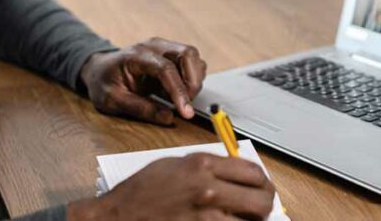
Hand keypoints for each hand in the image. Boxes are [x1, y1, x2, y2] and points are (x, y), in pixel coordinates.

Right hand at [79, 153, 275, 220]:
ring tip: (241, 220)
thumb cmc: (140, 193)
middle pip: (262, 201)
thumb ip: (206, 166)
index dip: (262, 181)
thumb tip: (234, 171)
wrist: (116, 217)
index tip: (260, 186)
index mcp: (202, 166)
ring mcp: (206, 219)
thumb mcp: (173, 165)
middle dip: (264, 205)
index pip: (254, 173)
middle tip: (259, 208)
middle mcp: (208, 191)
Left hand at [80, 38, 207, 124]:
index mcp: (137, 55)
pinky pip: (192, 63)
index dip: (179, 91)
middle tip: (185, 105)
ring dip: (193, 81)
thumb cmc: (104, 83)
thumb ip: (140, 108)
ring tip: (177, 99)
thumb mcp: (112, 100)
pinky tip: (176, 92)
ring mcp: (164, 48)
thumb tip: (168, 118)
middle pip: (187, 54)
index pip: (165, 68)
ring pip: (193, 57)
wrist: (100, 69)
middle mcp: (154, 46)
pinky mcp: (171, 54)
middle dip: (192, 82)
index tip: (186, 112)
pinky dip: (191, 79)